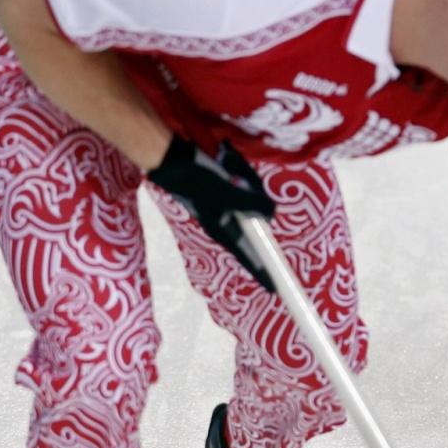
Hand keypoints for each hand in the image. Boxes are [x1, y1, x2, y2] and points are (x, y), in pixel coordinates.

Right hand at [147, 137, 278, 291]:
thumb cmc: (195, 179)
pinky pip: (245, 182)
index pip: (249, 255)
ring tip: (228, 164)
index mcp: (224, 230)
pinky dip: (239, 170)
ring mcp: (228, 205)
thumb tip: (271, 215)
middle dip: (254, 192)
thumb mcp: (225, 193)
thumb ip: (250, 205)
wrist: (172, 158)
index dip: (263, 270)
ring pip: (253, 195)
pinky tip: (226, 160)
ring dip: (245, 176)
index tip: (275, 289)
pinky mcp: (228, 189)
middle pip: (257, 216)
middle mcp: (228, 221)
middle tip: (239, 176)